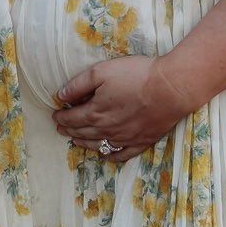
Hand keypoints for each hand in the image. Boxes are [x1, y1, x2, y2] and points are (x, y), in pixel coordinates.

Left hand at [51, 57, 190, 162]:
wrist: (170, 89)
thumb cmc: (136, 75)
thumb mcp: (101, 72)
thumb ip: (78, 85)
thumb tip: (60, 96)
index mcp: (95, 112)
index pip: (71, 118)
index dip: (60, 117)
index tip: (55, 116)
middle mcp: (106, 129)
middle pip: (82, 133)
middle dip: (69, 130)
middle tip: (61, 129)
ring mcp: (124, 138)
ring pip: (98, 145)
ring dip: (84, 143)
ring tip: (76, 141)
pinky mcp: (141, 141)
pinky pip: (122, 154)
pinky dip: (111, 155)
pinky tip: (107, 154)